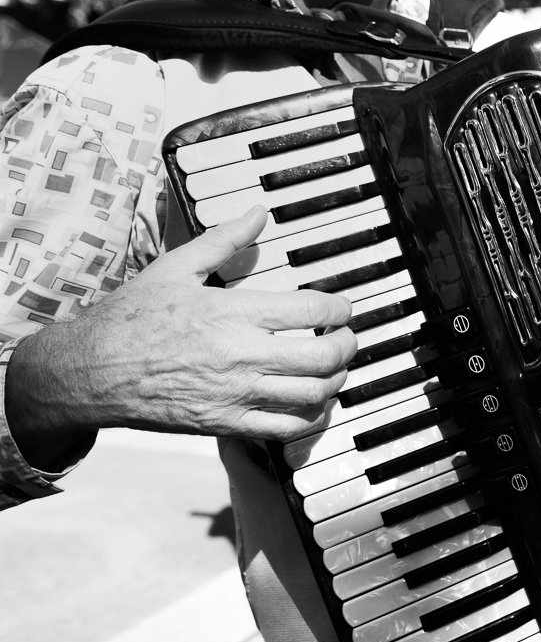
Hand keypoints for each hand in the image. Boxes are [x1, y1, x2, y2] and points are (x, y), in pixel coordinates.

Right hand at [8, 206, 356, 468]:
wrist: (90, 371)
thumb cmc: (130, 318)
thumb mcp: (175, 268)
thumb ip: (224, 241)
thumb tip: (257, 214)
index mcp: (234, 313)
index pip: (313, 310)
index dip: (340, 309)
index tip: (342, 308)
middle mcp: (243, 355)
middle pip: (324, 356)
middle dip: (348, 345)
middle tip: (346, 337)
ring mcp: (237, 394)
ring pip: (314, 394)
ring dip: (336, 380)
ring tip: (334, 368)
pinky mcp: (228, 424)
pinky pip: (286, 428)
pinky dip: (311, 416)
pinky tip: (312, 402)